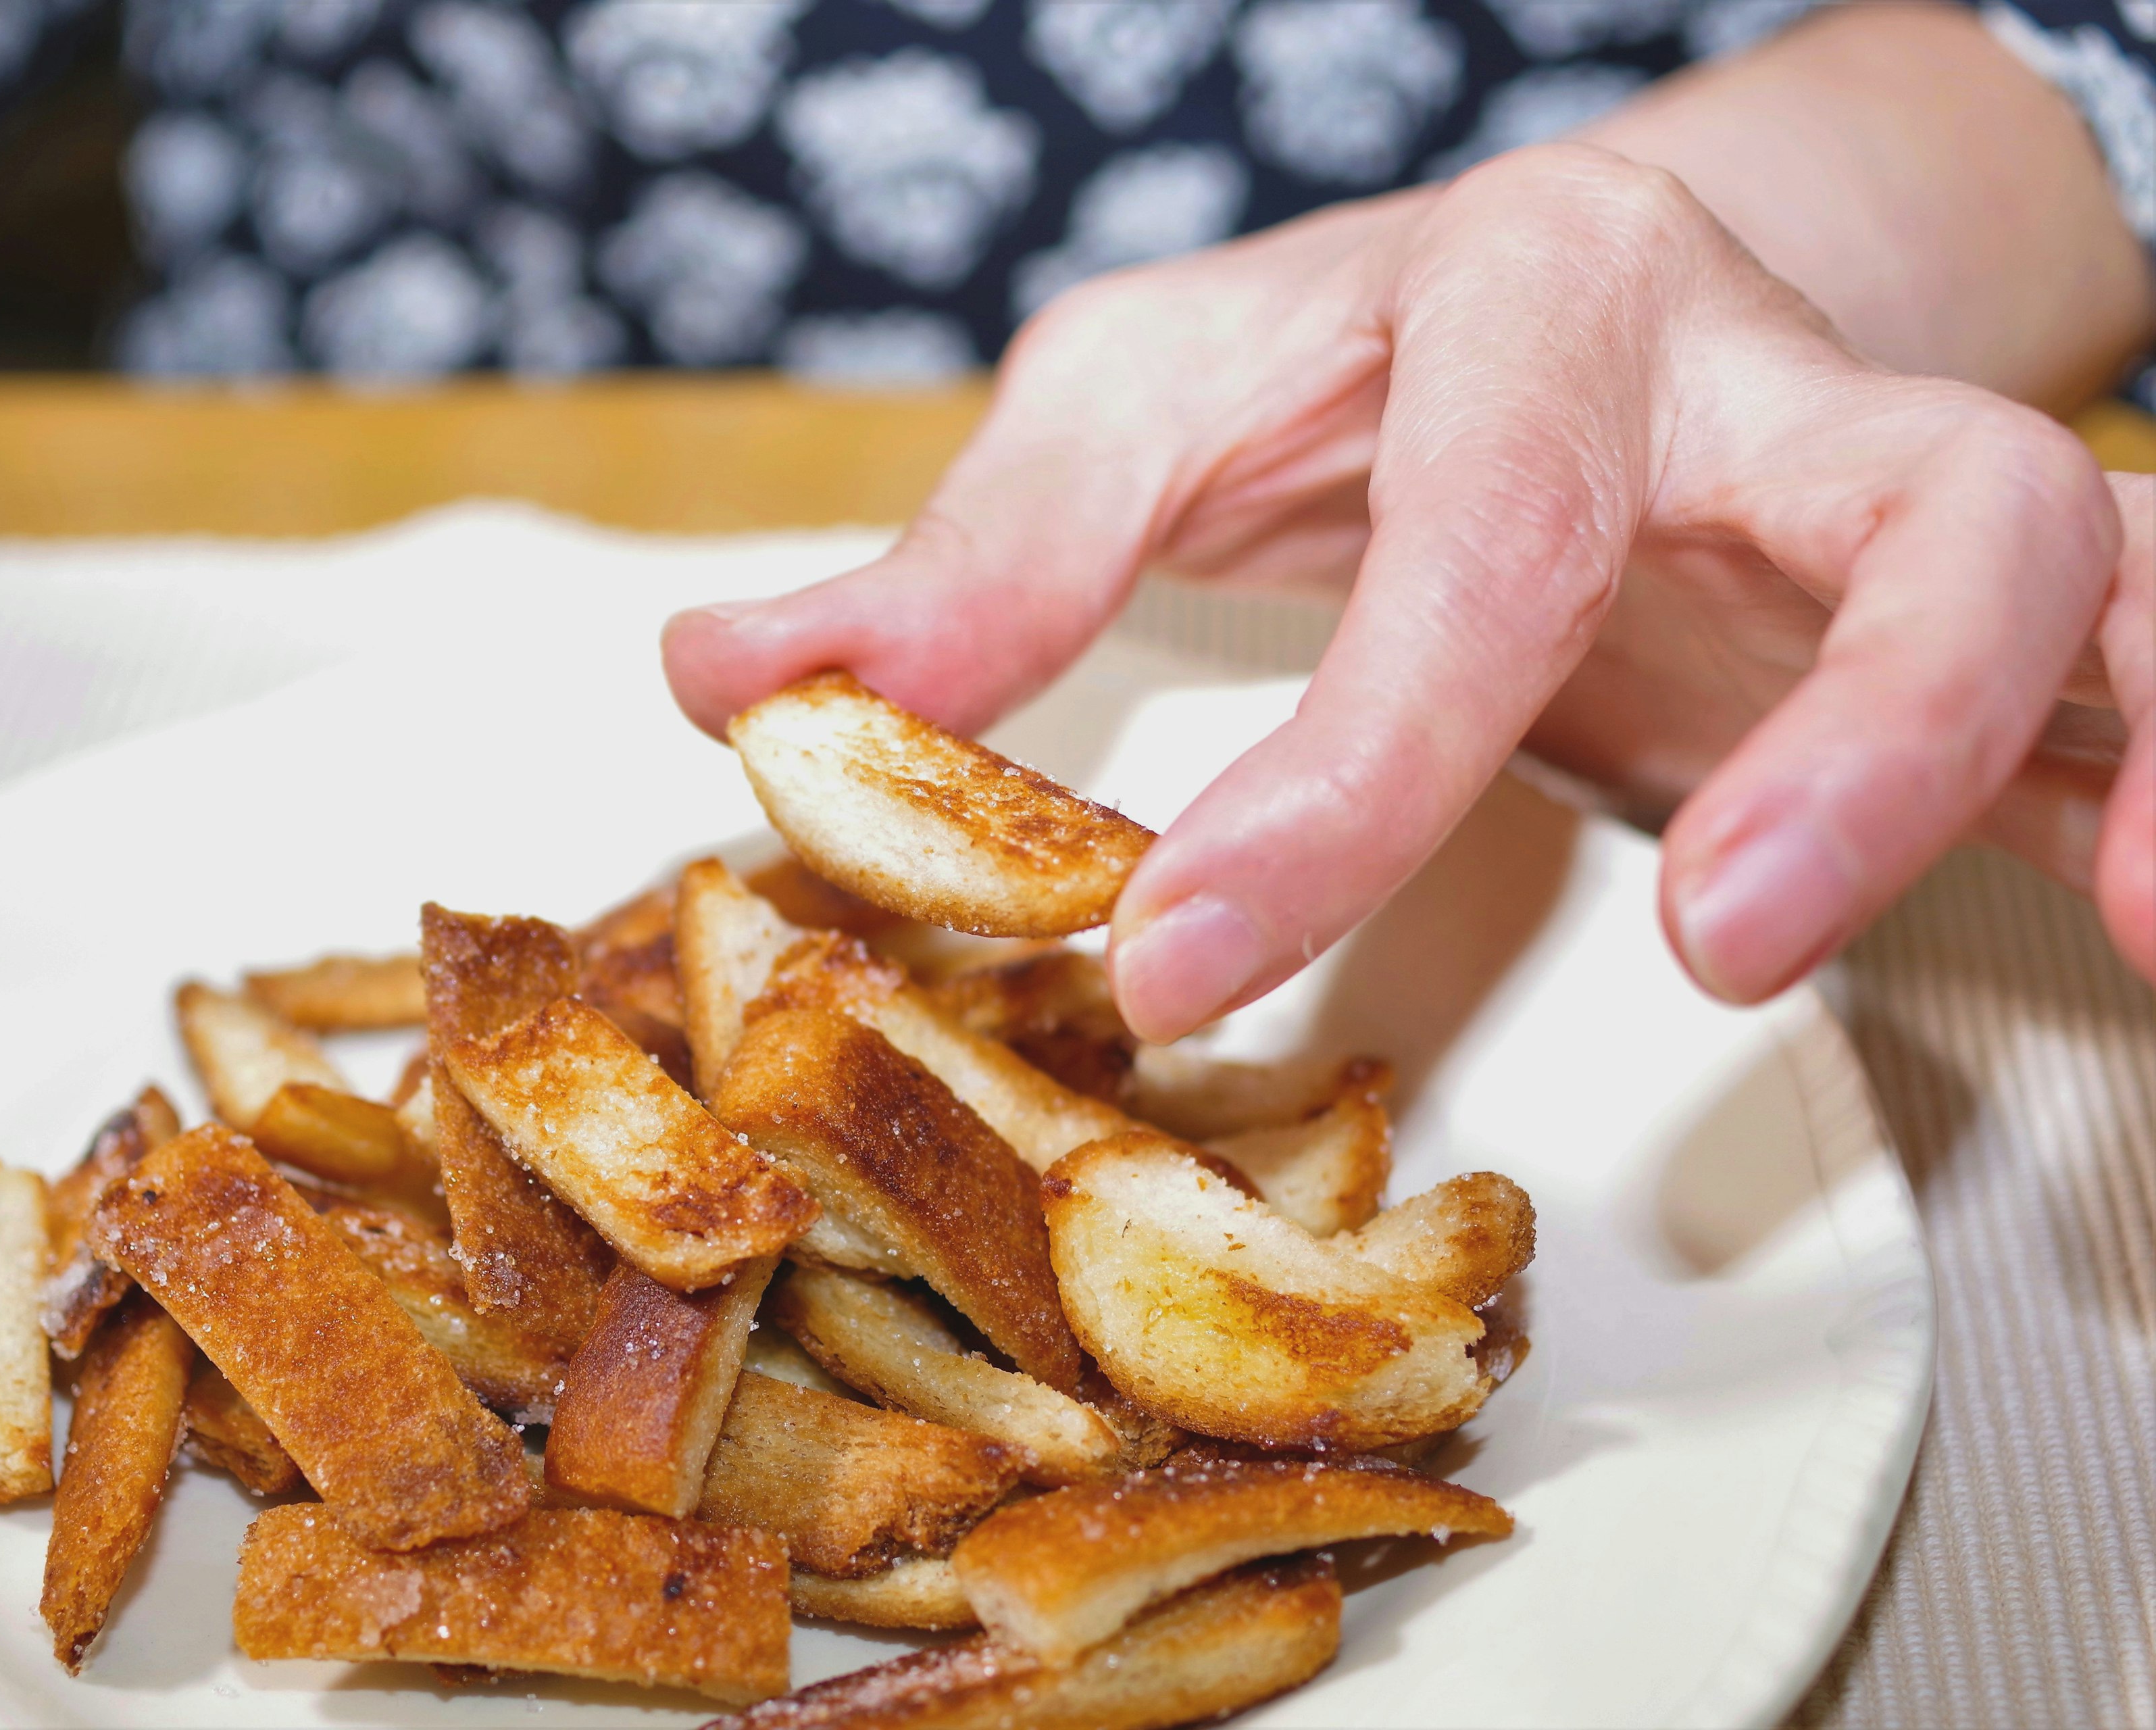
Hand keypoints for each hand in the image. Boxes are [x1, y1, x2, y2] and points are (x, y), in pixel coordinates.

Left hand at [665, 144, 2151, 1039]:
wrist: (1570, 283)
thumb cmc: (1345, 360)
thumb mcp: (1147, 409)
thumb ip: (973, 556)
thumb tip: (720, 668)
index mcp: (1510, 311)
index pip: (1455, 524)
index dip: (1342, 760)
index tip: (1192, 963)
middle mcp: (1735, 375)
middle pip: (1859, 496)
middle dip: (1803, 727)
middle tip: (1697, 941)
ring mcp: (1882, 475)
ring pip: (2054, 554)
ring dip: (2080, 733)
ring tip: (2119, 906)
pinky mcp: (1966, 588)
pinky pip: (2142, 656)